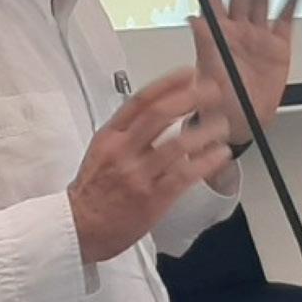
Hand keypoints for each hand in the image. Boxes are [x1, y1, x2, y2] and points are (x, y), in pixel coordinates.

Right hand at [67, 69, 234, 263]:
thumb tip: (159, 115)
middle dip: (191, 98)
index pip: (141, 101)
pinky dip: (206, 162)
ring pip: (178, 144)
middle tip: (212, 92)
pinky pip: (185, 174)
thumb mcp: (102, 152)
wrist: (79, 227)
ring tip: (222, 126)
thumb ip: (127, 133)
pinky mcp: (153, 198)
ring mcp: (138, 175)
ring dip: (205, 132)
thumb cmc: (93, 191)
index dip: (168, 84)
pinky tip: (219, 154)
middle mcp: (124, 151)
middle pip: (161, 114)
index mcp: (110, 136)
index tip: (189, 74)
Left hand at [190, 0, 299, 149]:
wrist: (240, 124)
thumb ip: (203, 43)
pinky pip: (285, 21)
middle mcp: (237, 31)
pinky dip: (289, 4)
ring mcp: (258, 38)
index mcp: (216, 34)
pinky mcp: (278, 48)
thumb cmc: (216, 103)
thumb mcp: (206, 74)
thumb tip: (193, 18)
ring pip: (262, 1)